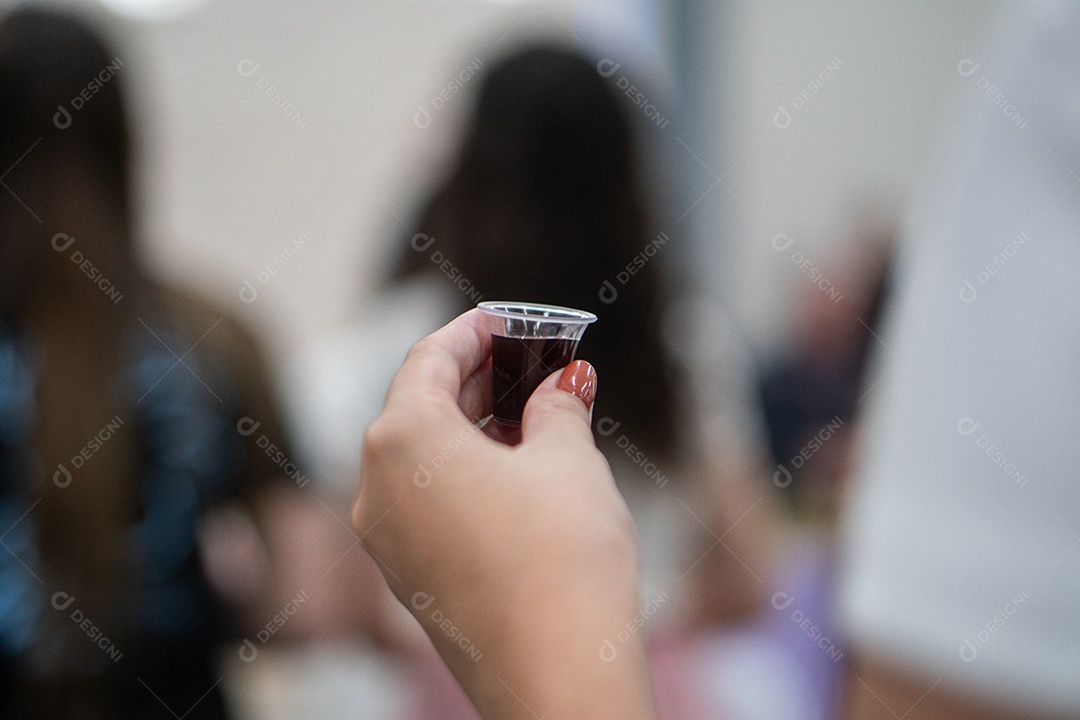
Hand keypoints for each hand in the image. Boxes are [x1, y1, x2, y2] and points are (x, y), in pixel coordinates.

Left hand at [352, 309, 654, 719]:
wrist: (557, 678)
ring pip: (420, 456)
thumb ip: (557, 406)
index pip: (428, 358)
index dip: (473, 331)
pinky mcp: (407, 574)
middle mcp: (374, 486)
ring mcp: (384, 537)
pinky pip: (424, 499)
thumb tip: (564, 383)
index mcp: (401, 440)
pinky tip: (513, 468)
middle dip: (477, 378)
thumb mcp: (569, 461)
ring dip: (472, 426)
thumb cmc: (562, 560)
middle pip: (419, 405)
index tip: (506, 319)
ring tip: (532, 411)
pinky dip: (462, 471)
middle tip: (531, 361)